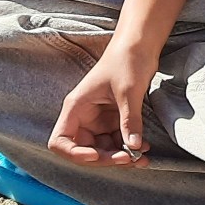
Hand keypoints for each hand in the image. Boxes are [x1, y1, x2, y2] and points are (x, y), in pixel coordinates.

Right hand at [49, 46, 152, 164]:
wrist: (140, 45)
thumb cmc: (126, 60)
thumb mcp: (128, 92)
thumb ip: (129, 120)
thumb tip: (133, 147)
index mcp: (76, 107)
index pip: (60, 141)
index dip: (74, 153)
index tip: (96, 155)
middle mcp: (84, 117)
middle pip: (84, 150)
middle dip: (106, 158)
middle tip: (129, 159)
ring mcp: (99, 120)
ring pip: (103, 149)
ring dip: (120, 157)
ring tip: (142, 158)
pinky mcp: (113, 120)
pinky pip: (117, 141)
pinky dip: (129, 147)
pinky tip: (143, 149)